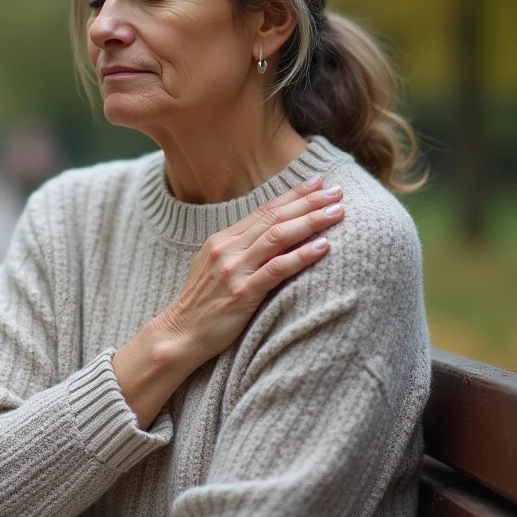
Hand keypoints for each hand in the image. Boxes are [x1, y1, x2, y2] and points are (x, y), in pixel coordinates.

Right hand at [161, 175, 342, 361]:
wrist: (179, 335)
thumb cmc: (203, 304)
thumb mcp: (216, 267)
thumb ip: (240, 249)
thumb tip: (271, 236)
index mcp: (222, 239)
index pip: (264, 210)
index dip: (293, 195)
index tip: (318, 182)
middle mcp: (227, 248)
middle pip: (274, 217)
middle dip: (308, 202)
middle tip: (337, 191)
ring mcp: (234, 269)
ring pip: (278, 236)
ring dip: (311, 221)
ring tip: (337, 212)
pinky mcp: (242, 293)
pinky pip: (277, 269)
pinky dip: (302, 256)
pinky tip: (323, 247)